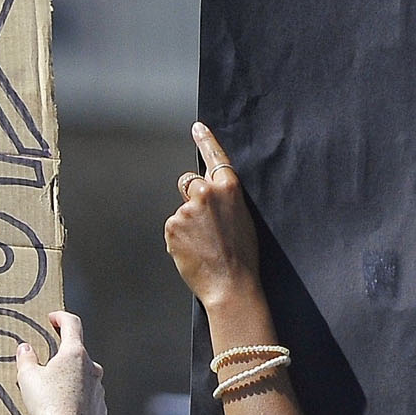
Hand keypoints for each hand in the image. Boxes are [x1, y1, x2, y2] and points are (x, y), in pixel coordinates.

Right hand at [15, 310, 105, 414]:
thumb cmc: (47, 405)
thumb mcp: (27, 378)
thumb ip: (25, 358)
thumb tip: (25, 348)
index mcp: (75, 354)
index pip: (72, 324)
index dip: (61, 317)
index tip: (53, 317)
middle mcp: (92, 368)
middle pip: (77, 354)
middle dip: (62, 355)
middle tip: (45, 363)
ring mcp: (99, 390)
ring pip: (83, 378)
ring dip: (69, 379)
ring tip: (50, 393)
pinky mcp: (101, 410)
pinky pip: (87, 399)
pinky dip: (76, 399)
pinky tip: (62, 410)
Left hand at [165, 122, 261, 309]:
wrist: (231, 286)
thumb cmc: (242, 257)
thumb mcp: (242, 219)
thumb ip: (225, 201)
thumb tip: (208, 195)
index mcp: (229, 189)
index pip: (215, 157)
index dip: (206, 140)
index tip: (197, 128)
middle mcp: (206, 192)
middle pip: (189, 182)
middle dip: (191, 197)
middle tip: (204, 225)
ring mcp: (187, 209)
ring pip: (181, 209)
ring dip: (187, 223)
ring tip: (204, 245)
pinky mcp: (173, 225)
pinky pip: (173, 227)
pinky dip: (180, 238)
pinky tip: (194, 252)